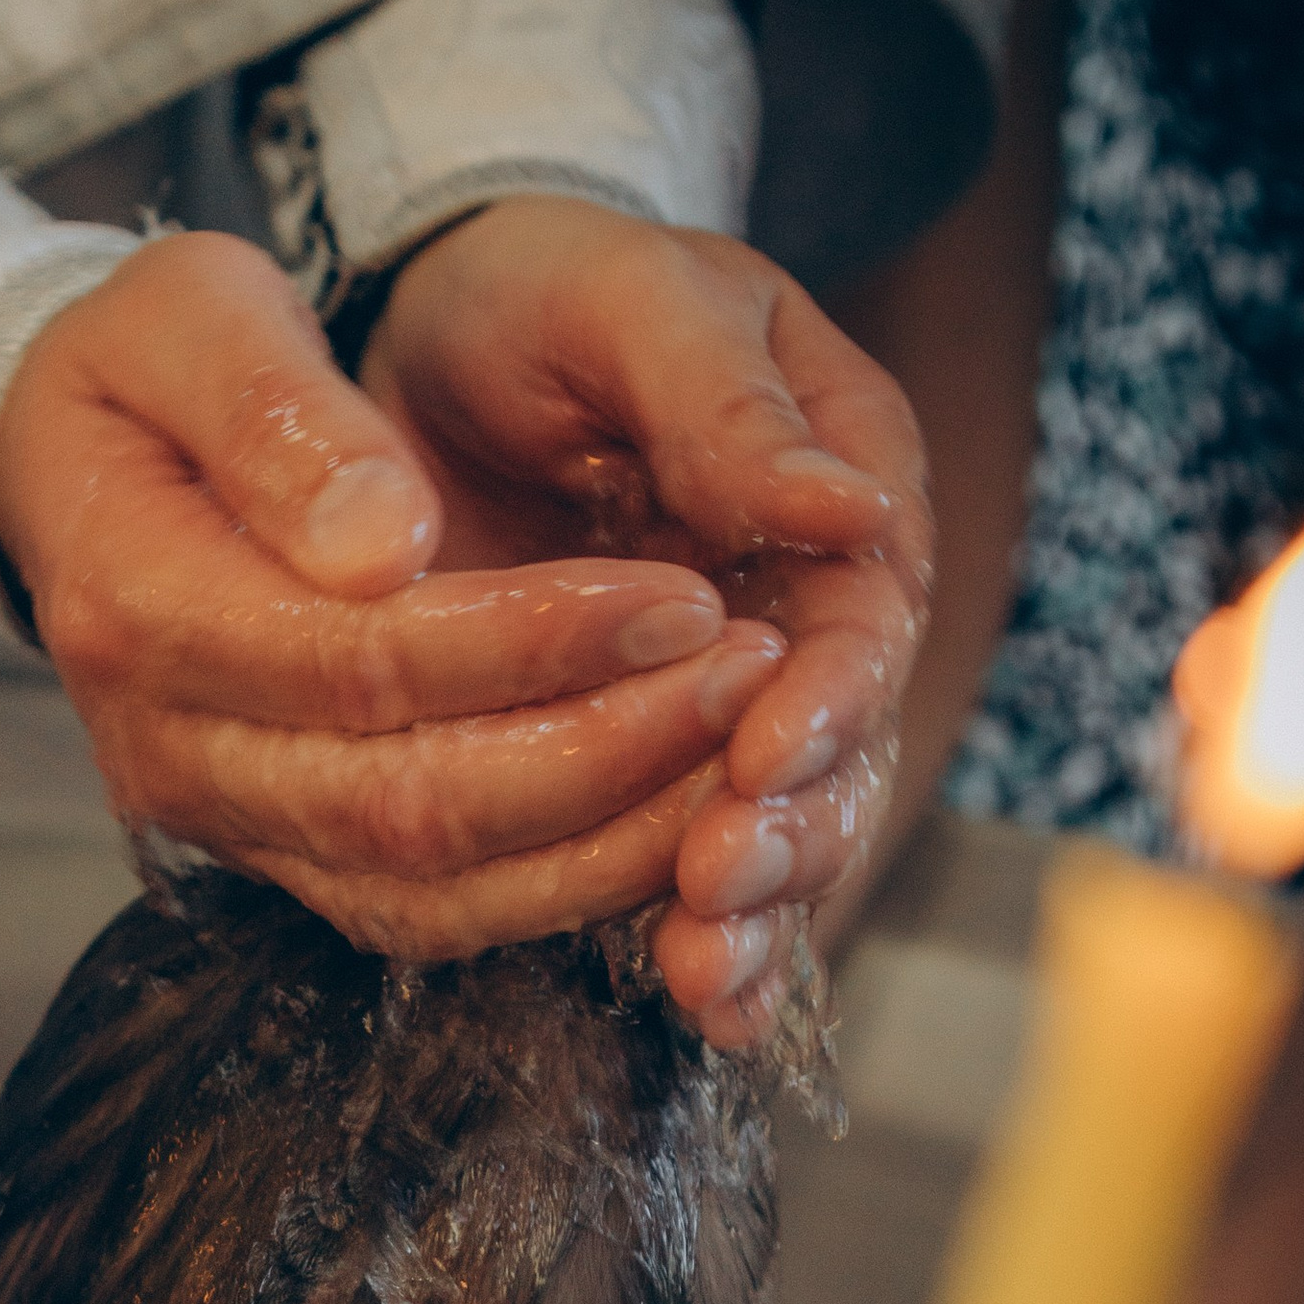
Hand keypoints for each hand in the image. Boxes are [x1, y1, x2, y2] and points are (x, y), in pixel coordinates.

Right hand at [0, 233, 788, 996]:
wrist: (61, 457)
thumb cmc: (140, 365)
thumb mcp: (188, 311)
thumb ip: (282, 416)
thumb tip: (387, 542)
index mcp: (141, 607)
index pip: (361, 664)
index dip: (536, 645)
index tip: (683, 595)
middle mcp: (173, 750)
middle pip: (407, 808)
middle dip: (602, 753)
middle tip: (747, 675)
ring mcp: (226, 822)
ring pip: (432, 893)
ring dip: (604, 841)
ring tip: (738, 744)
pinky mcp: (282, 854)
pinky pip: (433, 916)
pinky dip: (564, 885)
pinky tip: (670, 809)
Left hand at [361, 199, 932, 1044]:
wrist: (443, 339)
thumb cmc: (547, 295)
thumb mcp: (631, 302)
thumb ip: (727, 403)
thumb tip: (841, 507)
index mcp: (838, 493)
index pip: (860, 620)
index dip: (824, 698)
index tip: (764, 752)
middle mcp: (805, 616)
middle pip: (832, 755)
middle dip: (786, 832)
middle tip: (721, 885)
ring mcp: (728, 703)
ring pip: (769, 828)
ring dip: (748, 909)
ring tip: (703, 967)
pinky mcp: (641, 762)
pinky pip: (678, 862)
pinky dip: (698, 937)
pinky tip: (705, 1008)